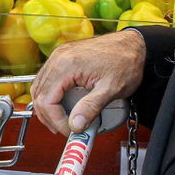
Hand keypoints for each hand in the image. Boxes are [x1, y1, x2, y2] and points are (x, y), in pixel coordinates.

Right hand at [31, 29, 145, 134]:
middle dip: (49, 117)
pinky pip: (48, 80)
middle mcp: (59, 58)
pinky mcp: (64, 58)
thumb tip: (76, 125)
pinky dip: (51, 95)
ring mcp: (60, 56)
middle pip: (39, 95)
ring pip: (40, 87)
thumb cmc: (125, 61)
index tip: (70, 130)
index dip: (56, 120)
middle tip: (65, 129)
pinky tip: (63, 105)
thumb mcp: (111, 89)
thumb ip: (91, 108)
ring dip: (48, 107)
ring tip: (63, 121)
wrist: (134, 45)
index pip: (47, 100)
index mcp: (66, 65)